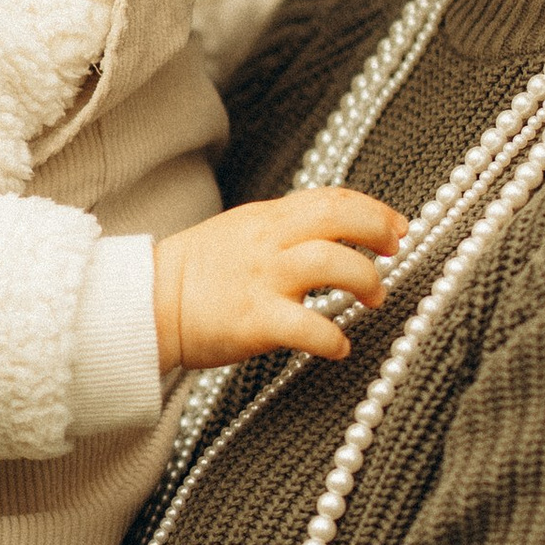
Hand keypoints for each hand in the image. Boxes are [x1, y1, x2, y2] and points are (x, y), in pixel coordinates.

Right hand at [153, 190, 406, 370]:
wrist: (145, 303)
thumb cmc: (197, 274)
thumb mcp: (242, 231)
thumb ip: (285, 227)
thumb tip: (336, 231)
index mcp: (267, 218)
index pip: (332, 198)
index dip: (374, 210)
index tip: (398, 228)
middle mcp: (268, 242)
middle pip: (339, 218)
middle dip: (377, 231)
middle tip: (394, 252)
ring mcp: (262, 280)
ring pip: (333, 264)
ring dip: (366, 281)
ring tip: (373, 299)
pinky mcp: (254, 321)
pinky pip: (309, 327)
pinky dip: (334, 338)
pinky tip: (339, 347)